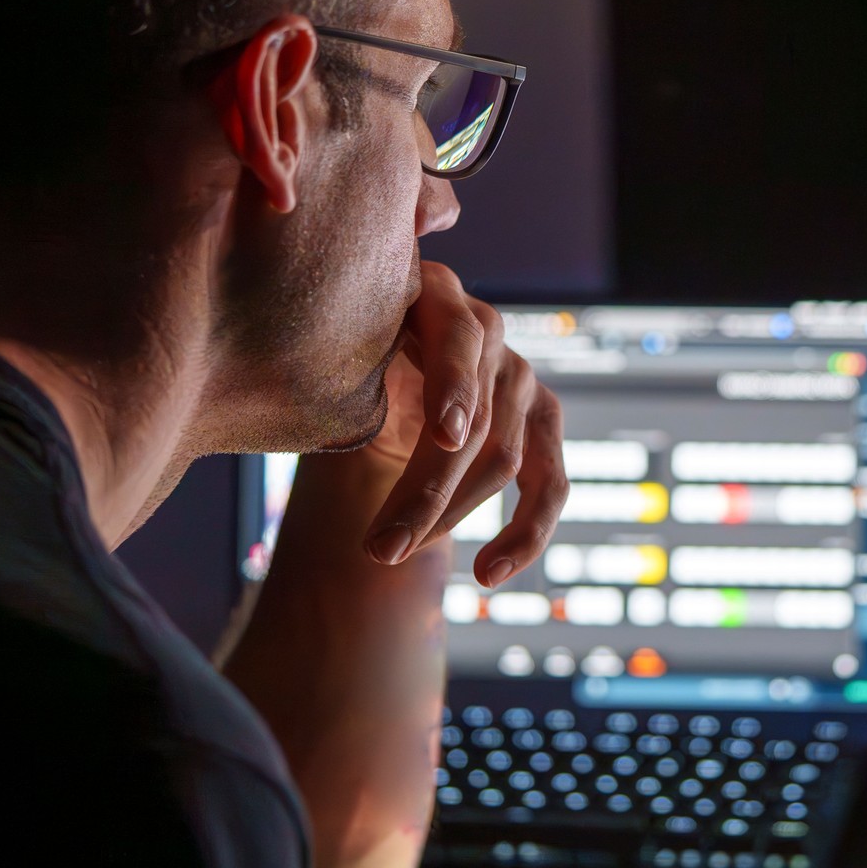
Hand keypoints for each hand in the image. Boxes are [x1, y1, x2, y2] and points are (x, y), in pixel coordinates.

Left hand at [362, 262, 567, 586]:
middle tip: (379, 548)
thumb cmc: (335, 360)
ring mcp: (520, 375)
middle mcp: (488, 328)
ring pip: (504, 459)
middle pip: (478, 418)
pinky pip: (550, 485)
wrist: (366, 374)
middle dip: (428, 491)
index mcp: (433, 294)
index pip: (459, 338)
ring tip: (389, 556)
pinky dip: (525, 535)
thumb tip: (316, 409)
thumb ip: (339, 365)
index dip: (454, 387)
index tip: (445, 437)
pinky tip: (490, 574)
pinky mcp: (542, 419)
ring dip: (449, 517)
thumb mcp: (331, 354)